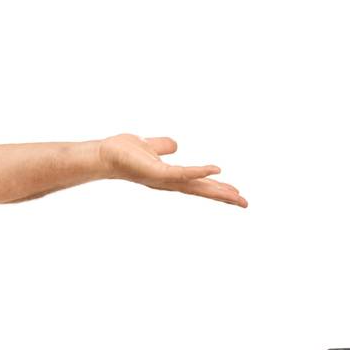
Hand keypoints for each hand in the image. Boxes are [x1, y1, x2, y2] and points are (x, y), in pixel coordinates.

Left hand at [99, 134, 247, 207]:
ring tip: (237, 195)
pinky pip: (183, 173)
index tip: (236, 194)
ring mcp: (165, 179)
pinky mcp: (158, 173)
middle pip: (202, 190)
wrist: (104, 155)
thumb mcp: (149, 146)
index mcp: (170, 176)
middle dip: (224, 197)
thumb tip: (176, 146)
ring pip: (197, 186)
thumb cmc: (123, 152)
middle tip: (246, 203)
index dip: (216, 188)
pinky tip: (216, 169)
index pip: (198, 184)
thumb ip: (163, 146)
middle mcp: (169, 182)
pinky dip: (199, 171)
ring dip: (218, 190)